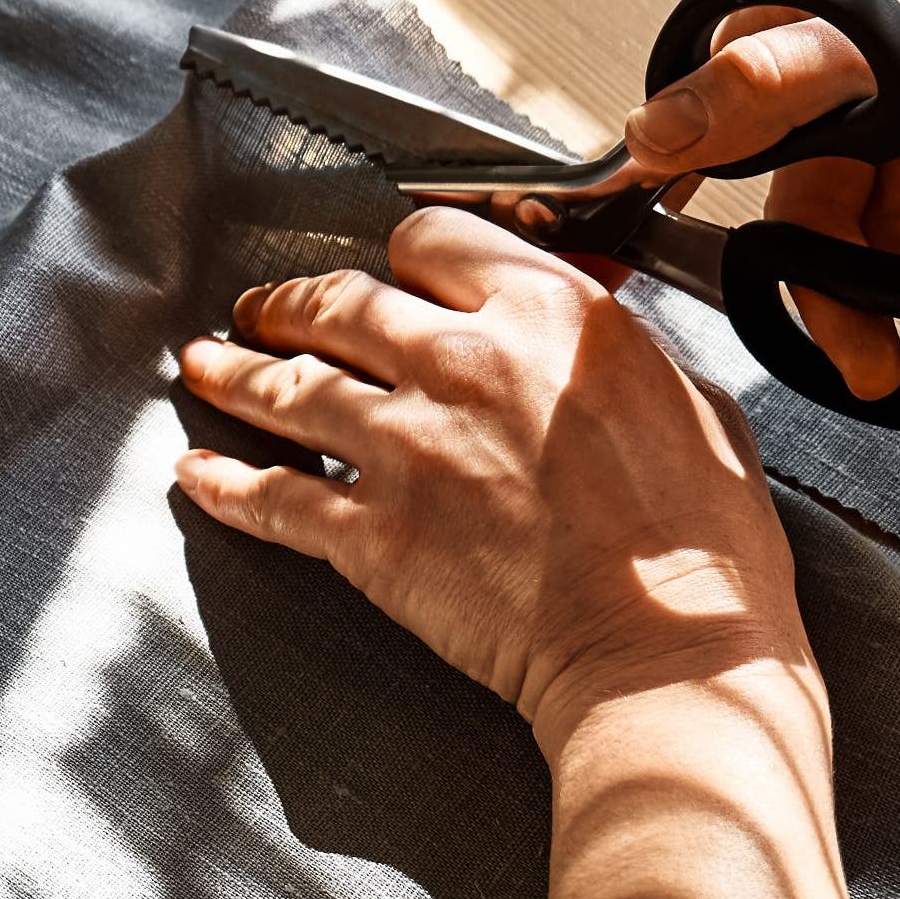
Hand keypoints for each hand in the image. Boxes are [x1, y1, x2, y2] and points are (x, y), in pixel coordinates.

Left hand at [176, 207, 845, 898]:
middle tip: (264, 308)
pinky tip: (197, 473)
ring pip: (288, 385)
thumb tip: (584, 327)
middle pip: (339, 303)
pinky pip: (273, 497)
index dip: (400, 257)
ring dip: (236, 371)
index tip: (388, 273)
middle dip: (290, 302)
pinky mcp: (372, 534)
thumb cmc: (701, 545)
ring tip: (207, 363)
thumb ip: (612, 348)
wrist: (669, 656)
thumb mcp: (689, 397)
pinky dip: (225, 483)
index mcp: (546, 315)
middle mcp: (462, 363)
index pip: (431, 242)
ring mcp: (405, 448)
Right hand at [619, 0, 899, 395]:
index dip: (709, 199)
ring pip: (866, 231)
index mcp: (811, 17)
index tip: (715, 272)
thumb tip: (658, 125)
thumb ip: (782, 80)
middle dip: (837, 285)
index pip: (723, 121)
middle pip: (804, 201)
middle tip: (864, 358)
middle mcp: (848, 67)